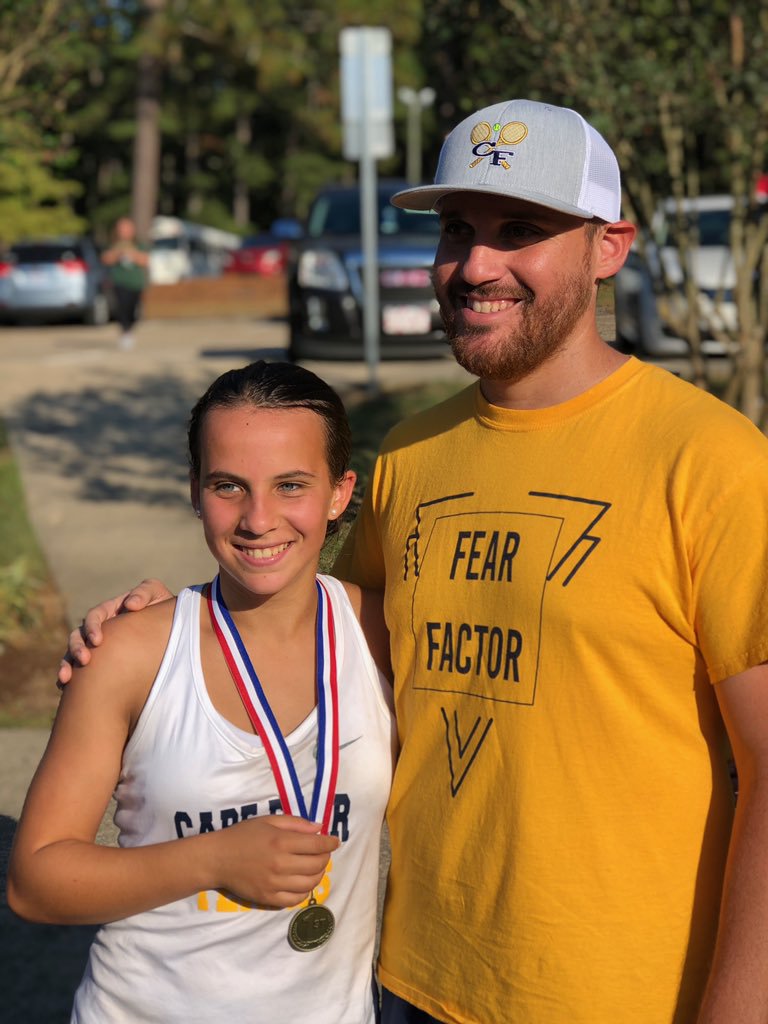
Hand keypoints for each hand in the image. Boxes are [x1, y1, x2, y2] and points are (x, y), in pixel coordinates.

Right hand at [57, 579, 174, 684]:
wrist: (171, 628)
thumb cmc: (161, 607)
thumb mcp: (156, 593)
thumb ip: (144, 593)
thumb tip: (130, 605)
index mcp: (110, 611)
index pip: (94, 616)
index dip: (92, 627)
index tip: (98, 641)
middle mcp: (100, 628)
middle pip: (78, 636)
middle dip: (76, 648)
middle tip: (84, 660)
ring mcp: (98, 646)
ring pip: (74, 654)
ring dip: (67, 664)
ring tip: (65, 679)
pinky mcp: (101, 662)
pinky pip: (82, 671)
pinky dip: (71, 679)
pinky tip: (65, 689)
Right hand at [212, 815, 339, 907]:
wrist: (218, 858)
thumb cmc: (243, 835)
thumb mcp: (269, 820)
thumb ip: (296, 823)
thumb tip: (319, 828)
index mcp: (281, 842)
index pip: (317, 845)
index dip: (330, 843)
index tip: (335, 841)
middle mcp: (280, 864)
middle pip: (317, 865)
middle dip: (325, 857)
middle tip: (323, 852)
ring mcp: (275, 884)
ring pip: (310, 883)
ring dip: (318, 874)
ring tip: (314, 867)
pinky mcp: (268, 898)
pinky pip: (296, 899)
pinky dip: (304, 891)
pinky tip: (302, 882)